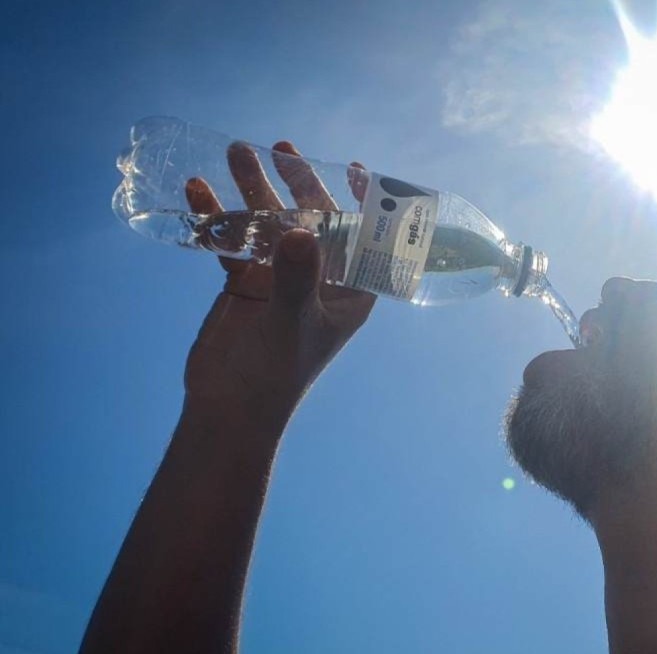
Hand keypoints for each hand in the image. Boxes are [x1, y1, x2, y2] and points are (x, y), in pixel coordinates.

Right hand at [183, 142, 375, 421]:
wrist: (228, 409)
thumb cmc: (275, 374)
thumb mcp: (289, 324)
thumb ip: (295, 279)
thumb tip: (300, 233)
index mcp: (350, 292)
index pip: (366, 239)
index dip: (364, 202)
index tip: (352, 166)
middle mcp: (320, 280)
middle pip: (313, 220)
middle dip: (298, 184)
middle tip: (281, 149)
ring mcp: (281, 278)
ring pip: (270, 223)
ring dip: (253, 190)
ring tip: (235, 151)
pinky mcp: (246, 283)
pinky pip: (234, 240)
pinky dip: (217, 217)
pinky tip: (198, 190)